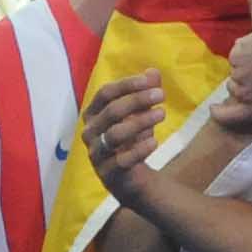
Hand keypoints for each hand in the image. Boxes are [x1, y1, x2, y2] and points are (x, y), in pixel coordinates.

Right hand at [81, 71, 170, 195]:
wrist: (130, 179)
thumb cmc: (132, 140)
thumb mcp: (140, 114)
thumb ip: (145, 93)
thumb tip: (153, 72)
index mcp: (93, 114)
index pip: (105, 93)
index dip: (126, 84)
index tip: (150, 80)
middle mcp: (90, 133)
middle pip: (111, 111)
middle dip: (137, 100)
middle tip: (161, 95)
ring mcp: (96, 154)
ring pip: (114, 134)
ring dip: (140, 122)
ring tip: (162, 114)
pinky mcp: (107, 173)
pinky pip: (122, 160)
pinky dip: (139, 150)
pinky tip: (154, 141)